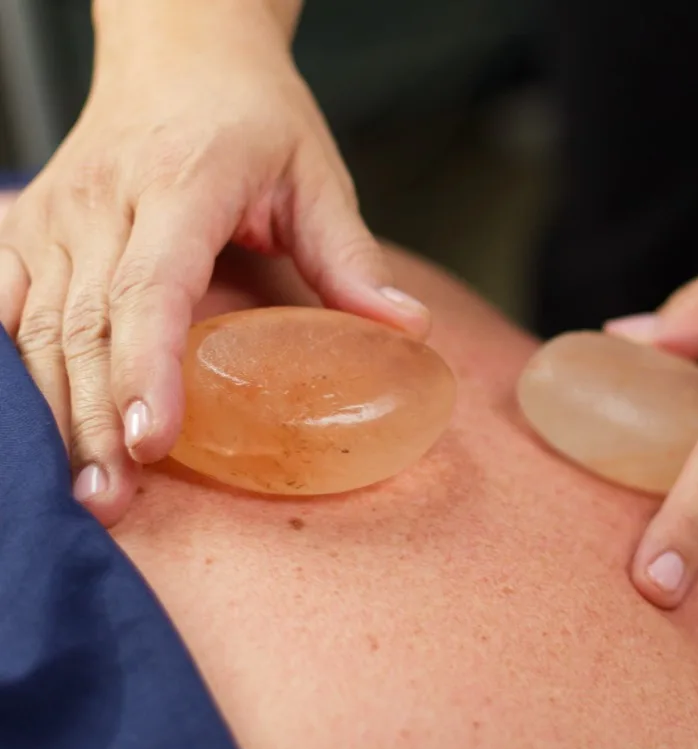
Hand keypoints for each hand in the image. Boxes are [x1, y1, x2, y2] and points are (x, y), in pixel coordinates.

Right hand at [0, 18, 428, 525]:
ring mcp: (53, 213)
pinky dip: (8, 369)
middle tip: (111, 501)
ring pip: (33, 325)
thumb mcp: (317, 174)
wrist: (180, 52)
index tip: (153, 440)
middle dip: (92, 419)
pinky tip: (26, 430)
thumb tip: (410, 330)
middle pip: (85, 323)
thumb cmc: (254, 117)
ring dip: (52, 413)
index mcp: (182, 184)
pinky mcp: (25, 226)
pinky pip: (0, 305)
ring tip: (79, 491)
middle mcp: (102, 200)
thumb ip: (351, 255)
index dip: (148, 366)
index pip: (152, 286)